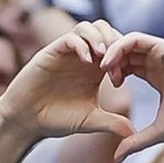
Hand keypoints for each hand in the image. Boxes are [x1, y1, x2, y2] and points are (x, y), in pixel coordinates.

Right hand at [0, 21, 134, 149]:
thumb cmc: (57, 120)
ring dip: (99, 38)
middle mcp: (82, 56)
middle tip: (114, 66)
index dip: (123, 60)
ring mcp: (67, 52)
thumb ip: (112, 123)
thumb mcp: (91, 121)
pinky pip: (70, 38)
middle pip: (105, 30)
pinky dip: (81, 45)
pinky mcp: (52, 52)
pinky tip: (87, 62)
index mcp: (95, 68)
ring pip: (88, 27)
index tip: (119, 81)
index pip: (116, 48)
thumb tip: (135, 135)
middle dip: (114, 43)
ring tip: (103, 58)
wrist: (28, 121)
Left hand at [99, 29, 163, 161]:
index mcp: (157, 75)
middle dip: (112, 62)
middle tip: (101, 75)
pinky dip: (119, 47)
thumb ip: (135, 142)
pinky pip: (134, 39)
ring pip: (128, 43)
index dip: (116, 73)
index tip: (110, 87)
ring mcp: (161, 51)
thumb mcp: (156, 132)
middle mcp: (158, 60)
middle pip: (127, 53)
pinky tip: (110, 63)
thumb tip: (117, 159)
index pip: (130, 66)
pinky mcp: (163, 46)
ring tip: (102, 68)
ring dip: (112, 53)